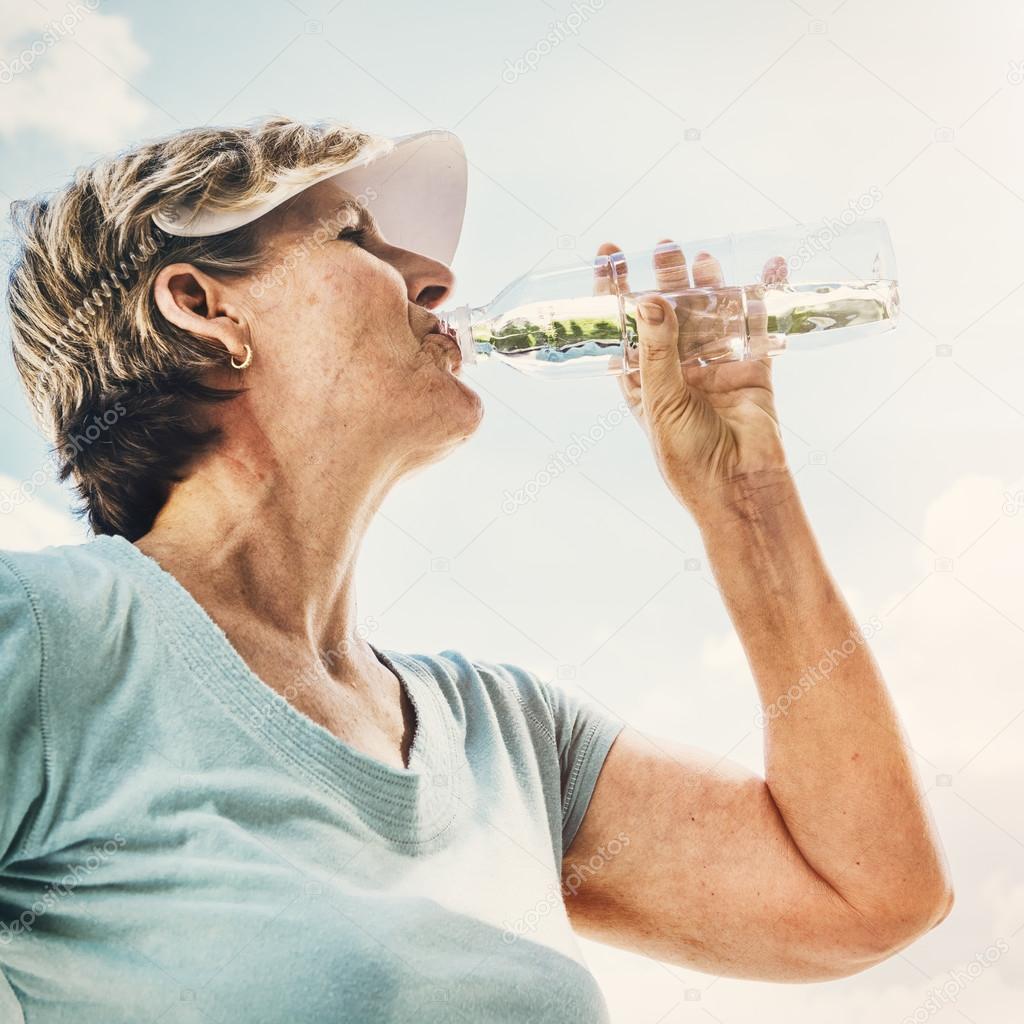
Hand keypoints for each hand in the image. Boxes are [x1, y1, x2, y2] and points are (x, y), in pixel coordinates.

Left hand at [598, 239, 792, 520]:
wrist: (738, 488)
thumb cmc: (687, 457)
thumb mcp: (661, 402)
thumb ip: (657, 351)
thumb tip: (648, 300)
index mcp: (643, 384)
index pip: (624, 329)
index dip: (615, 292)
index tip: (608, 254)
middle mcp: (677, 373)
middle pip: (669, 316)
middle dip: (665, 280)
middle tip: (663, 245)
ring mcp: (715, 370)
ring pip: (710, 316)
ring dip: (708, 286)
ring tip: (703, 257)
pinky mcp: (752, 370)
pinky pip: (756, 327)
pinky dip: (762, 297)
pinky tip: (766, 267)